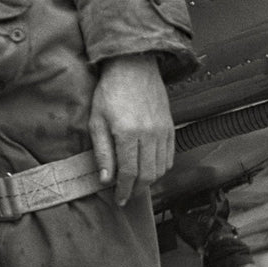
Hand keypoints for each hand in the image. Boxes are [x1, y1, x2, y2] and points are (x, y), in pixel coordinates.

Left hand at [88, 54, 174, 206]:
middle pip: (147, 175)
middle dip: (136, 190)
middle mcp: (149, 135)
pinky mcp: (170, 128)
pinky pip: (169, 157)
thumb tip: (105, 179)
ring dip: (148, 181)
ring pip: (160, 169)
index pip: (129, 173)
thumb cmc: (110, 92)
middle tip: (126, 195)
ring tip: (135, 184)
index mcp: (128, 134)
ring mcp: (163, 132)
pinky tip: (148, 169)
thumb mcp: (97, 121)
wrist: (134, 67)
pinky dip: (160, 168)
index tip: (119, 199)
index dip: (124, 190)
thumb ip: (102, 152)